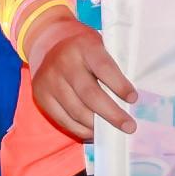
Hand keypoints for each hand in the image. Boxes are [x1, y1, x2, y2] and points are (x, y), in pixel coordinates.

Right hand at [26, 19, 137, 140]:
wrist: (49, 44)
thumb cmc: (84, 50)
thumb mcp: (99, 46)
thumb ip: (113, 67)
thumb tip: (130, 101)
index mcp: (84, 46)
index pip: (104, 68)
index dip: (119, 85)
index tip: (133, 99)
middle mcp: (64, 62)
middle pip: (90, 95)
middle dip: (112, 114)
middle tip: (129, 126)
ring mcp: (50, 80)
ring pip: (77, 111)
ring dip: (97, 126)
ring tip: (113, 131)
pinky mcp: (41, 95)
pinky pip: (63, 119)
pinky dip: (81, 129)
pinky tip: (94, 132)